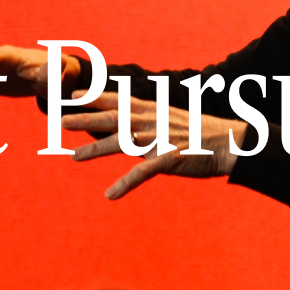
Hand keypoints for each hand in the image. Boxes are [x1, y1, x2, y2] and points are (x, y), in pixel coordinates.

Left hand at [61, 92, 246, 198]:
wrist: (227, 142)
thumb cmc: (200, 132)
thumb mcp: (171, 118)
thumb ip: (149, 120)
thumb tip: (130, 123)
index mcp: (152, 110)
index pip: (117, 101)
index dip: (94, 98)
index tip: (73, 95)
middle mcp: (151, 122)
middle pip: (112, 119)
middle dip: (85, 119)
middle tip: (61, 122)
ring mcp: (158, 140)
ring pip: (120, 143)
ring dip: (95, 149)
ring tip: (73, 156)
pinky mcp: (167, 159)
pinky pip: (141, 173)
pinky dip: (124, 184)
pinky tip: (110, 195)